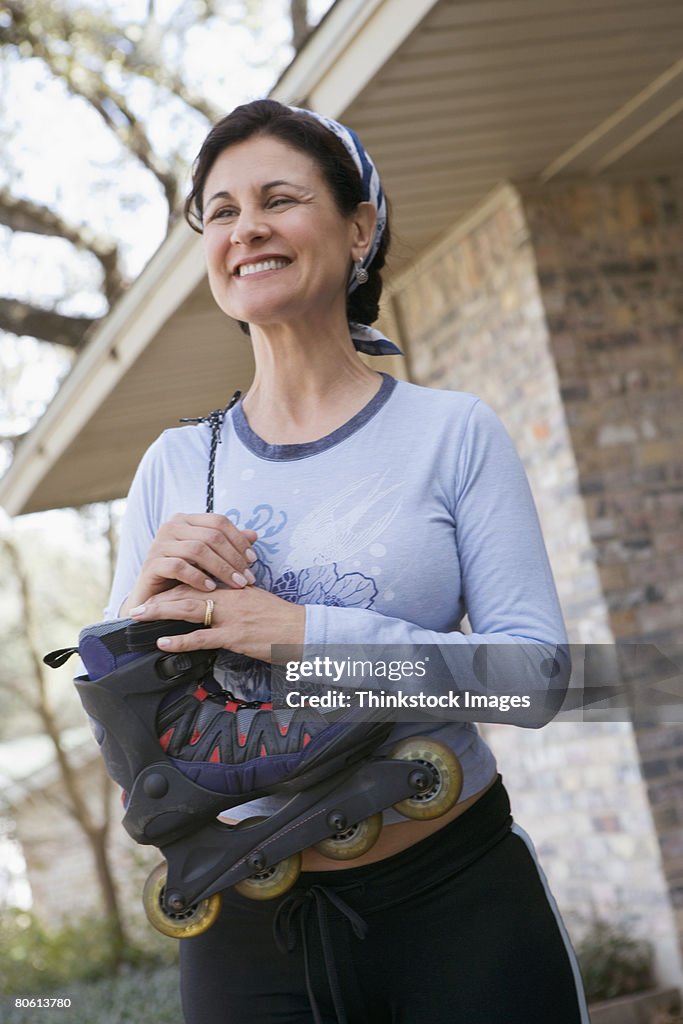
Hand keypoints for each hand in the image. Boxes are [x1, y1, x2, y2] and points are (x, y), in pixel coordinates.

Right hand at [121, 513, 257, 613]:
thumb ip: (229, 545)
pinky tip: (211, 589)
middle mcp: (171, 526)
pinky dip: (198, 577)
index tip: (252, 560)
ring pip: (197, 550)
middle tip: (247, 578)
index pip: (219, 522)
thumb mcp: (209, 559)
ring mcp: (159, 544)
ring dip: (221, 569)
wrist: (154, 598)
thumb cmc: (185, 576)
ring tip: (235, 584)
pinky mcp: (151, 564)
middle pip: (211, 536)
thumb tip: (254, 535)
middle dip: (233, 558)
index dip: (239, 540)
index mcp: (186, 520)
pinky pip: (179, 567)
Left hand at [128, 584, 304, 662]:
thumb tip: (222, 597)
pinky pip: (201, 638)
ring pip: (188, 610)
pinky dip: (179, 640)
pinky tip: (162, 642)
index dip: (173, 585)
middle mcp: (229, 598)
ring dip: (160, 613)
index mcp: (234, 588)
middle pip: (186, 592)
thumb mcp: (258, 601)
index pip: (198, 581)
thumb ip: (238, 596)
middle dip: (158, 598)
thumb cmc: (282, 619)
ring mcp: (231, 617)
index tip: (155, 590)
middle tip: (136, 605)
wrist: (304, 631)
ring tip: (139, 617)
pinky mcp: (234, 637)